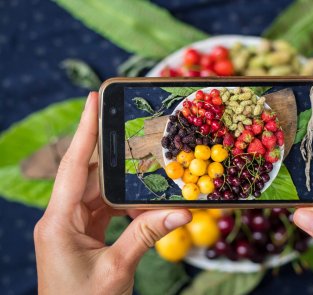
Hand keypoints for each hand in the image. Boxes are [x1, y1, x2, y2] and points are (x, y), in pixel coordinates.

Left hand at [34, 93, 191, 294]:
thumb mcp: (117, 269)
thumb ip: (148, 236)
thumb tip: (182, 211)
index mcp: (58, 223)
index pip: (72, 167)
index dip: (84, 131)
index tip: (93, 100)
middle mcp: (61, 219)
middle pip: (89, 176)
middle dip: (113, 157)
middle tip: (136, 134)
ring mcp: (71, 226)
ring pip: (99, 192)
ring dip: (124, 186)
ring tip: (149, 172)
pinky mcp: (82, 234)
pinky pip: (104, 209)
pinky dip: (125, 205)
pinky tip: (144, 204)